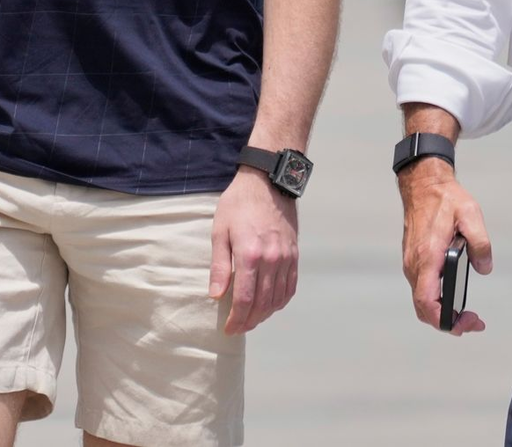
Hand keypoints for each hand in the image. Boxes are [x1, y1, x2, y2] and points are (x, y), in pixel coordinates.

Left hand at [209, 168, 298, 335]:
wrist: (267, 183)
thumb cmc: (239, 204)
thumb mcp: (220, 231)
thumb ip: (220, 266)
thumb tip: (216, 295)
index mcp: (250, 254)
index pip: (245, 299)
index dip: (236, 319)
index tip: (228, 329)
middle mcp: (272, 259)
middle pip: (262, 303)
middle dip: (249, 321)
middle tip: (238, 328)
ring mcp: (286, 257)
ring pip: (278, 298)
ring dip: (265, 314)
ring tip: (252, 319)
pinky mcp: (294, 254)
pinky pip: (291, 286)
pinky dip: (281, 301)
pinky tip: (270, 304)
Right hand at [399, 159, 491, 334]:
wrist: (423, 184)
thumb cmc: (445, 199)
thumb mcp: (470, 214)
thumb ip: (480, 243)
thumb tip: (484, 268)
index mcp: (428, 257)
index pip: (428, 303)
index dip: (447, 320)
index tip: (469, 320)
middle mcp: (414, 264)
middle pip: (424, 309)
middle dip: (448, 322)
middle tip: (473, 321)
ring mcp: (411, 263)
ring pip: (421, 301)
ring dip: (442, 312)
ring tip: (465, 312)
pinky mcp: (412, 260)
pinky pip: (421, 288)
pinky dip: (435, 300)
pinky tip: (452, 294)